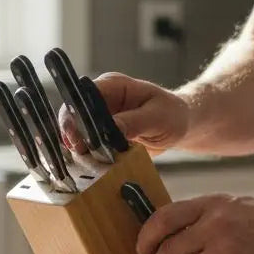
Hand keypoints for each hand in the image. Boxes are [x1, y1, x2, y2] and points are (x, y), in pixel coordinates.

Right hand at [59, 72, 188, 153]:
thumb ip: (133, 122)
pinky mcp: (101, 135)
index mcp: (113, 85)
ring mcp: (99, 118)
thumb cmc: (172, 114)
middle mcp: (101, 99)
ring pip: (76, 132)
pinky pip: (87, 145)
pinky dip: (86, 157)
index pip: (84, 96)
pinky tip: (88, 167)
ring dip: (78, 148)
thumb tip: (111, 129)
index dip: (75, 115)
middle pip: (73, 114)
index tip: (76, 137)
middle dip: (73, 135)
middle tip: (80, 154)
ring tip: (83, 163)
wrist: (180, 126)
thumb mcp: (157, 117)